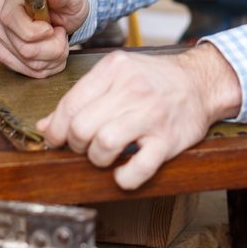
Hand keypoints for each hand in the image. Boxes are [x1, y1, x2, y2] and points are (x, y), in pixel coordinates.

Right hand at [0, 0, 88, 77]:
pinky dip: (46, 66)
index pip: (17, 25)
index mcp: (8, 0)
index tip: (54, 27)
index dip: (42, 33)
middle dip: (54, 47)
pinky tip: (51, 53)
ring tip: (57, 41)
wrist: (61, 13)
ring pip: (29, 63)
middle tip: (60, 33)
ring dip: (52, 58)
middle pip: (26, 49)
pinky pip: (26, 71)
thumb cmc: (64, 2)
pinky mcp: (3, 53)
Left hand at [37, 44, 242, 189]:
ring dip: (97, 160)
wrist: (200, 82)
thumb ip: (82, 97)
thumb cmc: (153, 80)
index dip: (56, 129)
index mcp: (114, 69)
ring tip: (105, 156)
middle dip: (76, 145)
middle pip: (82, 128)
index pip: (70, 104)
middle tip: (85, 146)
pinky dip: (124, 177)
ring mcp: (152, 115)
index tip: (57, 139)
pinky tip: (123, 171)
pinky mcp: (169, 140)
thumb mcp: (116, 75)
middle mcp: (132, 89)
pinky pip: (138, 169)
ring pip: (104, 145)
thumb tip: (46, 126)